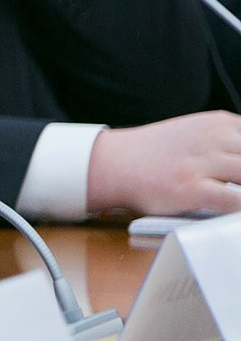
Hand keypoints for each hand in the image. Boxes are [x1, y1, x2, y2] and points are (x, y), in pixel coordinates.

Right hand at [87, 111, 240, 214]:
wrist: (113, 163)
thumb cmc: (157, 155)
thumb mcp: (197, 133)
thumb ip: (230, 143)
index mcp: (220, 123)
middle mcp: (214, 138)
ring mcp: (202, 163)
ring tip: (240, 195)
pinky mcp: (190, 188)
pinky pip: (236, 201)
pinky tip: (237, 217)